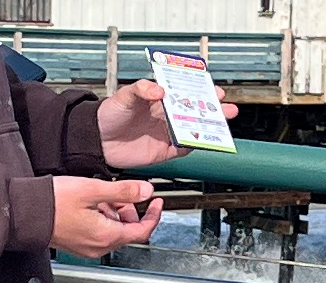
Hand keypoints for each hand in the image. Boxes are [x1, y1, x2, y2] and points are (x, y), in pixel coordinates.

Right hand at [50, 176, 163, 256]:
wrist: (25, 214)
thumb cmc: (53, 203)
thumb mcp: (93, 190)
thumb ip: (123, 191)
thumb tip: (145, 191)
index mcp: (107, 235)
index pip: (143, 231)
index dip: (154, 215)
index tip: (156, 202)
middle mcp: (99, 247)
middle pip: (128, 231)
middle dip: (129, 210)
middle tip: (119, 194)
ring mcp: (87, 248)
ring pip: (113, 231)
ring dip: (114, 213)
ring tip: (99, 197)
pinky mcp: (77, 245)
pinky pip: (99, 233)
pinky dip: (101, 219)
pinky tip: (89, 205)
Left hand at [97, 79, 236, 168]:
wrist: (97, 140)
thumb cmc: (109, 114)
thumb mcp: (125, 96)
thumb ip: (142, 90)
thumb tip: (160, 90)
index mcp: (160, 99)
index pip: (186, 93)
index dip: (202, 91)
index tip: (215, 90)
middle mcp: (167, 116)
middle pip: (196, 112)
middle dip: (214, 111)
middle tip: (228, 109)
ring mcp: (167, 134)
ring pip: (194, 131)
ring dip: (209, 129)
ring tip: (222, 126)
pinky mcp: (164, 151)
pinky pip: (184, 148)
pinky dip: (194, 145)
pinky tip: (203, 142)